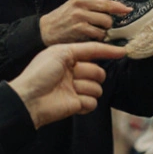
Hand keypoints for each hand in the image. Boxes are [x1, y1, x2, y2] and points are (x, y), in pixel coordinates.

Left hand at [8, 42, 125, 127]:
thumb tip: (104, 48)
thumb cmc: (40, 73)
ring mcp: (76, 89)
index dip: (107, 51)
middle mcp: (74, 73)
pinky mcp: (77, 105)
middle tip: (74, 76)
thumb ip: (84, 49)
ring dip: (85, 88)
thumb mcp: (61, 52)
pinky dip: (85, 102)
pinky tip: (73, 102)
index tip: (123, 51)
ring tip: (70, 89)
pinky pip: (93, 102)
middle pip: (98, 71)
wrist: (29, 99)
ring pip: (97, 87)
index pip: (93, 52)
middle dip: (90, 73)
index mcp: (68, 57)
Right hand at [39, 0, 131, 45]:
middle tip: (116, 18)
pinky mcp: (79, 28)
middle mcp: (81, 3)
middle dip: (118, 12)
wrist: (45, 30)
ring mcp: (80, 15)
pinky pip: (99, 33)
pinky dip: (100, 37)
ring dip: (107, 28)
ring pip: (107, 21)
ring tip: (100, 29)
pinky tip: (94, 37)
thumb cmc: (63, 18)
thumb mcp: (74, 4)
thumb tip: (111, 3)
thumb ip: (90, 2)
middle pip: (108, 6)